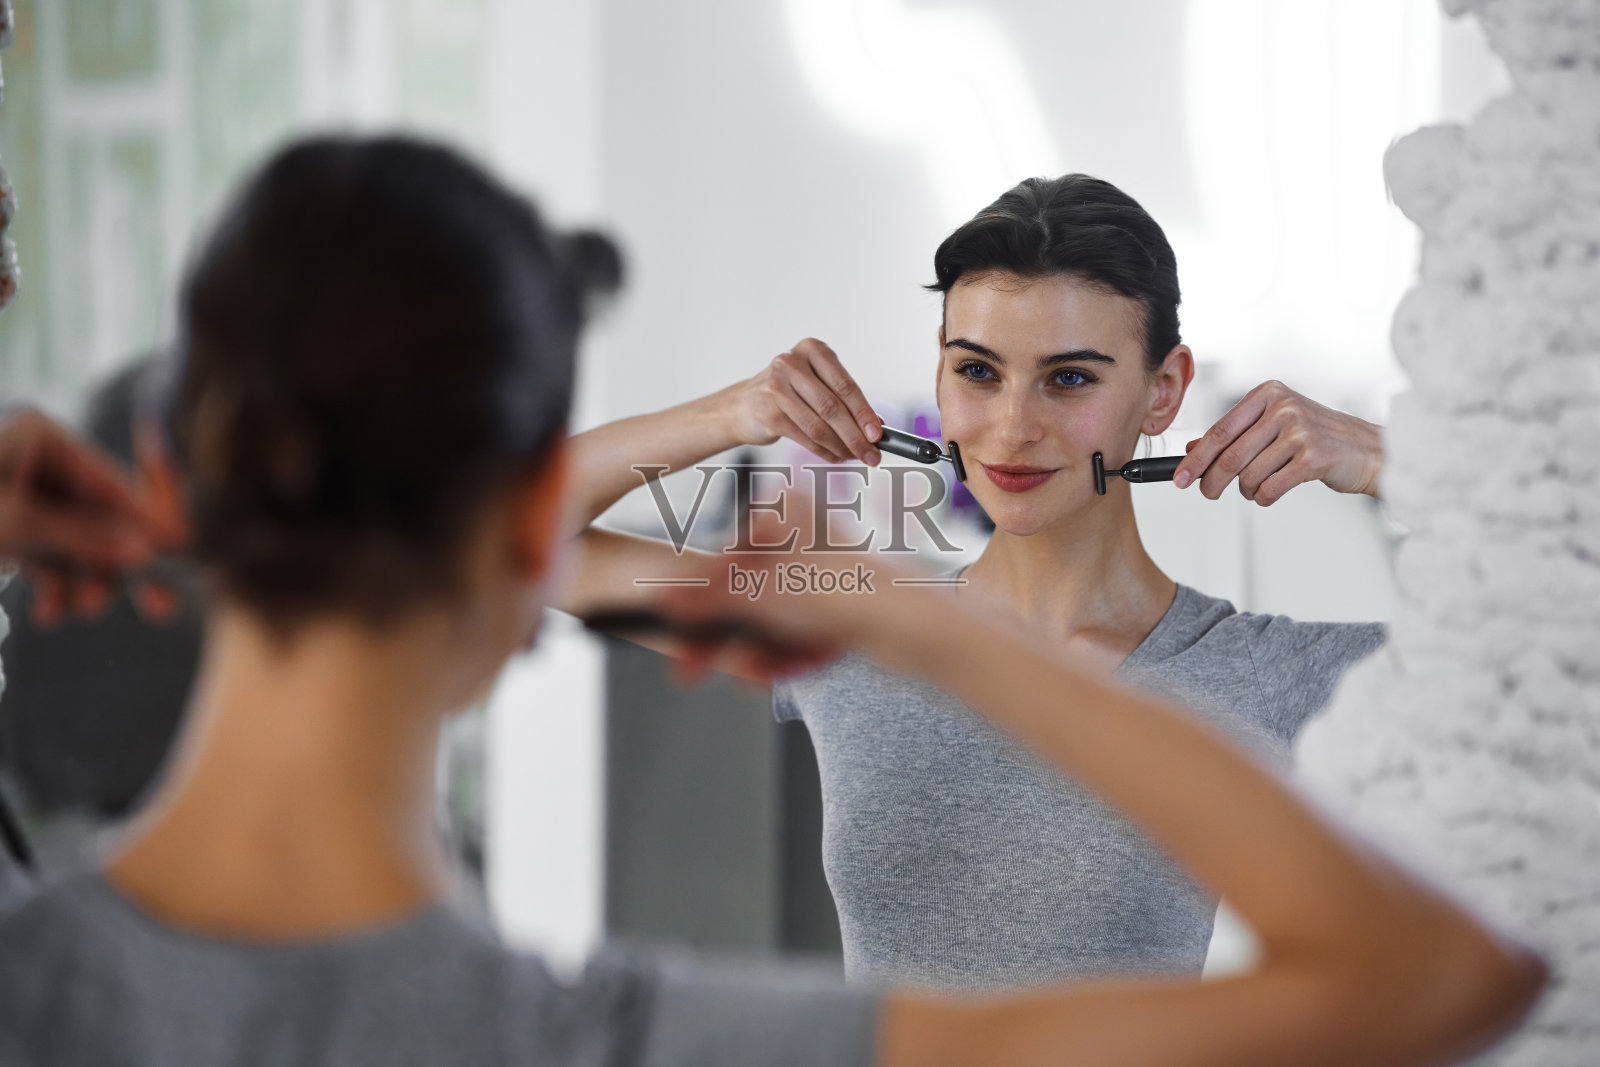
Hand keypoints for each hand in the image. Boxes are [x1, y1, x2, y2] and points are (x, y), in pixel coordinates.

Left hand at [0, 407, 182, 624]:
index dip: (148, 520)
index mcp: (42, 434)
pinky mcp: (12, 528)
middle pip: (103, 514)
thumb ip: (85, 536)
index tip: (182, 552)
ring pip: (82, 541)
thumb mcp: (14, 525)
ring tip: (78, 612)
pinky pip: (54, 556)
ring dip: (86, 580)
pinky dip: (57, 585)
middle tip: (157, 605)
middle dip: (116, 562)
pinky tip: (51, 611)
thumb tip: (149, 550)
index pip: (110, 479)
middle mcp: (39, 458)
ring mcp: (26, 493)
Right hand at [649, 501, 926, 683]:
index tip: (682, 622)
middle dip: (722, 635)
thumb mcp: (768, 593)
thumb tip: (670, 600)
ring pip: (771, 618)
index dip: (702, 593)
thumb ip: (713, 599)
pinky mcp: (840, 608)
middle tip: (693, 666)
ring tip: (748, 673)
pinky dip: (783, 654)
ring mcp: (824, 575)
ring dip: (754, 649)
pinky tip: (775, 672)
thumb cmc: (855, 590)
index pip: (726, 552)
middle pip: (747, 592)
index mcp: (786, 513)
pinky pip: (798, 634)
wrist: (919, 627)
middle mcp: (805, 541)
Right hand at [728, 338, 884, 464]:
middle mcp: (791, 363)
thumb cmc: (788, 393)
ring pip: (818, 426)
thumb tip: (877, 426)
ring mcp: (776, 387)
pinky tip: (835, 457)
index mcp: (811, 349)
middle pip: (832, 407)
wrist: (743, 405)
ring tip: (854, 457)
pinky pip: (804, 438)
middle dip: (856, 435)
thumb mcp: (816, 385)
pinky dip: (824, 451)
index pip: (845, 384)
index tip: (879, 434)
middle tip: (872, 454)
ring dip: (841, 447)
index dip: (864, 412)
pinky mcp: (768, 413)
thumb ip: (844, 400)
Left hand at [1173, 381, 1383, 504]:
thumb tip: (1192, 449)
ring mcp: (1300, 431)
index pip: (1219, 431)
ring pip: (1248, 475)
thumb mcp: (1275, 425)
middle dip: (1212, 481)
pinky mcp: (1313, 457)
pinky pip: (1269, 489)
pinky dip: (1263, 498)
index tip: (1179, 477)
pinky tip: (1271, 492)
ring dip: (1245, 490)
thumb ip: (1236, 434)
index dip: (1195, 458)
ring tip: (1256, 488)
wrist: (1370, 450)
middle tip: (1207, 493)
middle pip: (1229, 456)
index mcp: (1268, 394)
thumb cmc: (1319, 437)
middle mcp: (1283, 407)